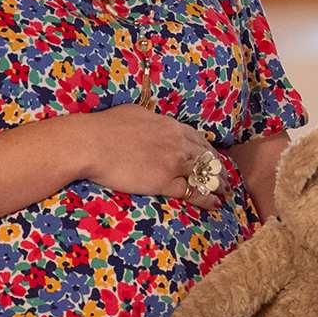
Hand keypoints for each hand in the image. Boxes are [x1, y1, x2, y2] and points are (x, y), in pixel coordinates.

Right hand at [60, 104, 224, 209]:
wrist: (92, 143)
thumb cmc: (106, 126)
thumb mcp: (135, 112)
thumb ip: (150, 119)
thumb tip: (151, 119)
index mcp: (171, 126)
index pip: (198, 139)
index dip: (208, 150)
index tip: (213, 158)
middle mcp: (178, 143)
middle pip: (207, 157)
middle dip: (218, 169)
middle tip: (225, 177)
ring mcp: (173, 163)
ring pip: (204, 175)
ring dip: (217, 185)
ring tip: (225, 193)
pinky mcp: (164, 182)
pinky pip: (192, 192)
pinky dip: (206, 199)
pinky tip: (214, 204)